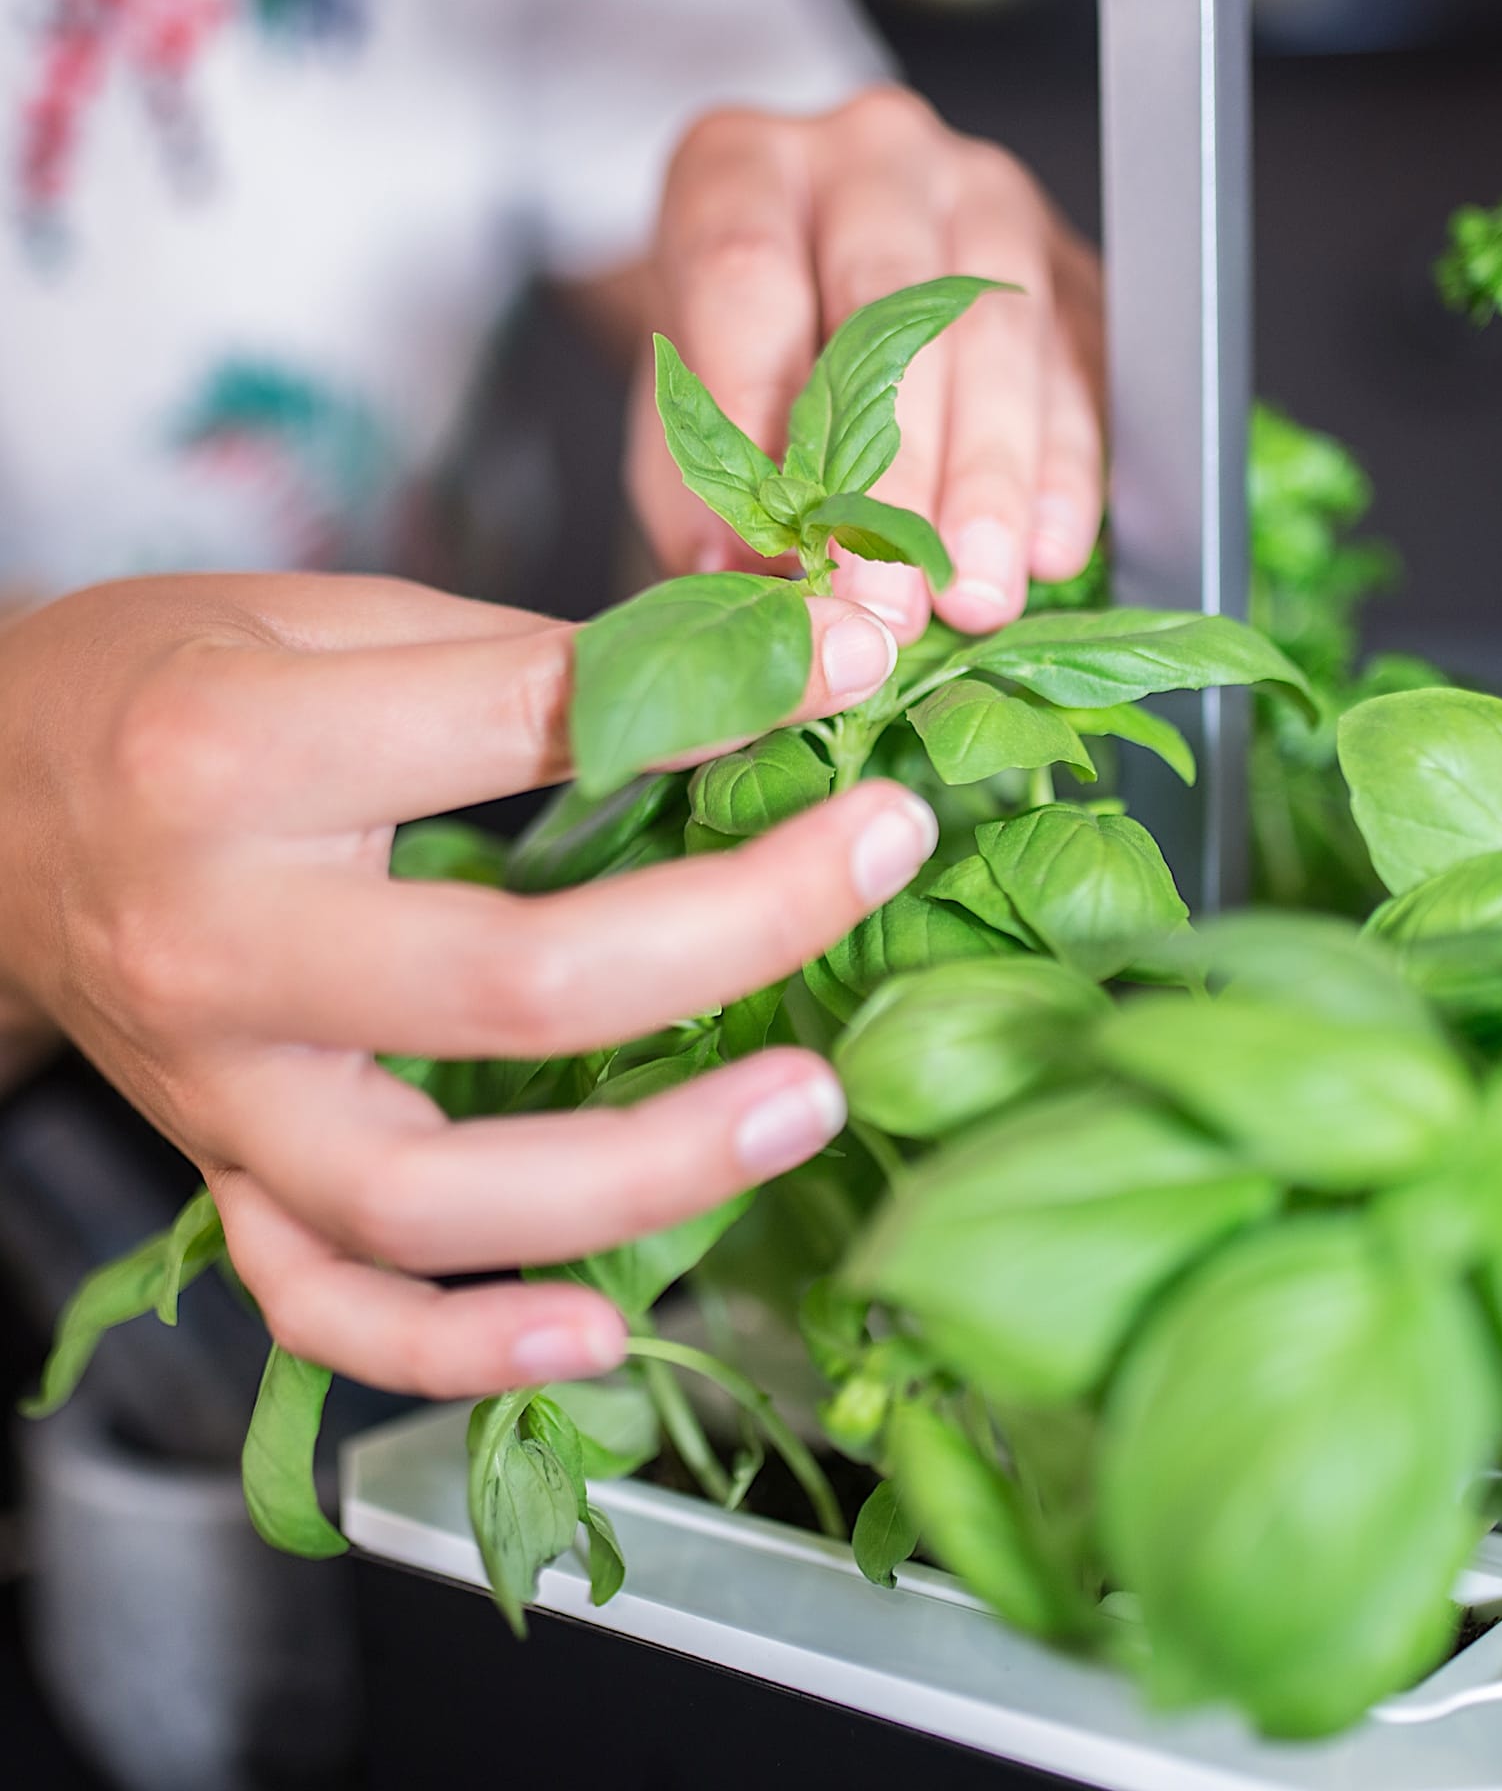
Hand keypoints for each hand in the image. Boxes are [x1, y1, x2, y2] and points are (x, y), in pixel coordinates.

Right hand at [0, 575, 931, 1396]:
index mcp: (237, 756)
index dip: (722, 691)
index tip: (848, 665)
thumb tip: (762, 666)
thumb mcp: (326, 616)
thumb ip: (527, 662)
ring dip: (645, 1173)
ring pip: (434, 1199)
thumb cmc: (159, 685)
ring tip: (804, 1104)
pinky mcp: (220, 1173)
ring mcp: (218, 1092)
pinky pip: (329, 1309)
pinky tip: (599, 1337)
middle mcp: (220, 943)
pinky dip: (462, 1349)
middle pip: (512, 988)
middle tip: (879, 861)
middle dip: (733, 932)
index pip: (525, 726)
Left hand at [625, 86, 1103, 642]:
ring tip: (977, 592)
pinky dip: (1065, 470)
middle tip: (896, 592)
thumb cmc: (741, 344)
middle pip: (888, 308)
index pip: (745, 271)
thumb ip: (698, 490)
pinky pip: (1080, 366)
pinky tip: (1047, 548)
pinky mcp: (1066, 261)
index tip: (787, 535)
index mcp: (741, 168)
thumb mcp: (679, 406)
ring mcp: (980, 197)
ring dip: (992, 484)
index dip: (762, 408)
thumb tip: (748, 579)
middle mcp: (867, 158)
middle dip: (897, 474)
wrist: (819, 270)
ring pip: (997, 338)